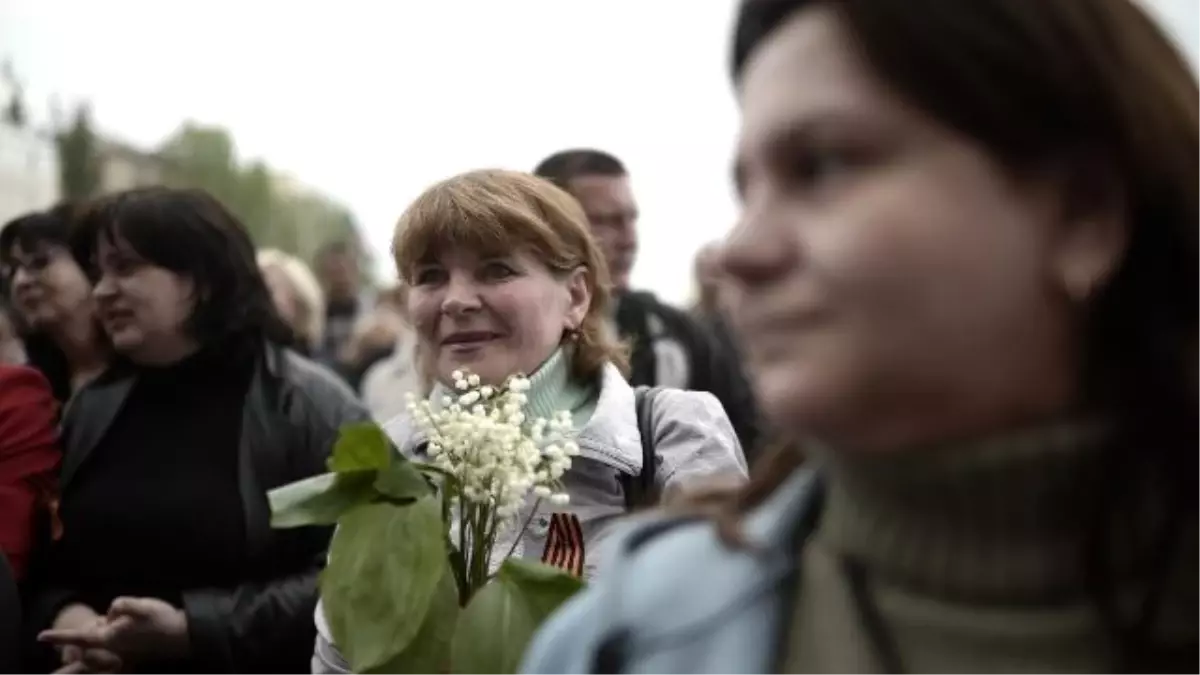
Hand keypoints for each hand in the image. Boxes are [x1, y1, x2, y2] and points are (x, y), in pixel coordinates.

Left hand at [41, 597, 189, 661]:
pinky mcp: (133, 649)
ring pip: (107, 634)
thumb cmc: (162, 622)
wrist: (183, 637)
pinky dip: (120, 629)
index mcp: (111, 638)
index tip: (41, 637)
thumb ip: (120, 605)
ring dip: (110, 626)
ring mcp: (124, 650)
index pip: (80, 637)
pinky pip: (118, 638)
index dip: (60, 636)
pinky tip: (138, 624)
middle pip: (94, 634)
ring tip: (132, 617)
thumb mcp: (140, 606)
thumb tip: (111, 610)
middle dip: (97, 624)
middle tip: (112, 615)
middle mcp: (114, 647)